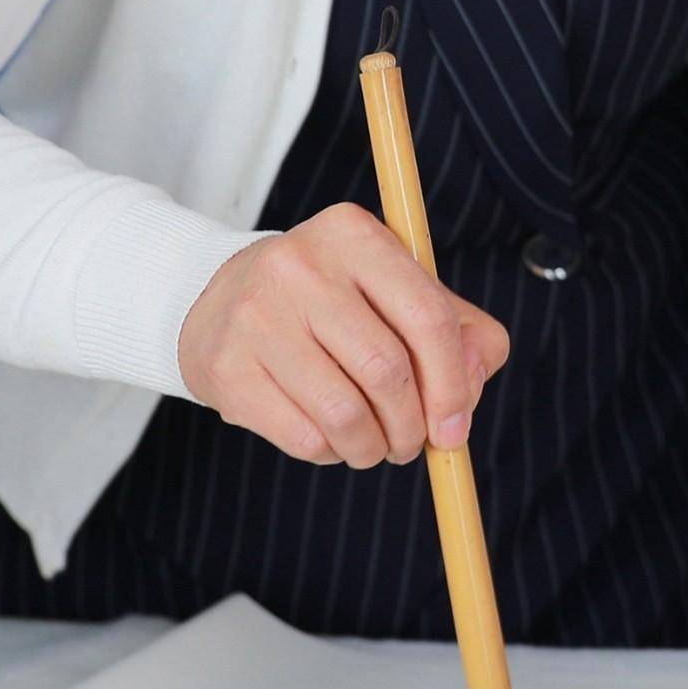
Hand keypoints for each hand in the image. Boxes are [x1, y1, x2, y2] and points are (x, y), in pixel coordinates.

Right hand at [178, 203, 510, 468]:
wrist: (220, 299)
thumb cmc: (335, 303)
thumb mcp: (401, 293)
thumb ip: (461, 333)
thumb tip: (467, 392)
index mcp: (354, 234)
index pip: (426, 315)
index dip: (452, 384)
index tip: (454, 427)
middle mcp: (300, 265)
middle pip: (386, 370)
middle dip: (411, 426)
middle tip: (411, 443)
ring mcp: (256, 315)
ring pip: (344, 414)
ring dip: (373, 448)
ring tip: (373, 445)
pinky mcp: (227, 367)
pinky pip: (303, 438)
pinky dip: (330, 454)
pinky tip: (329, 437)